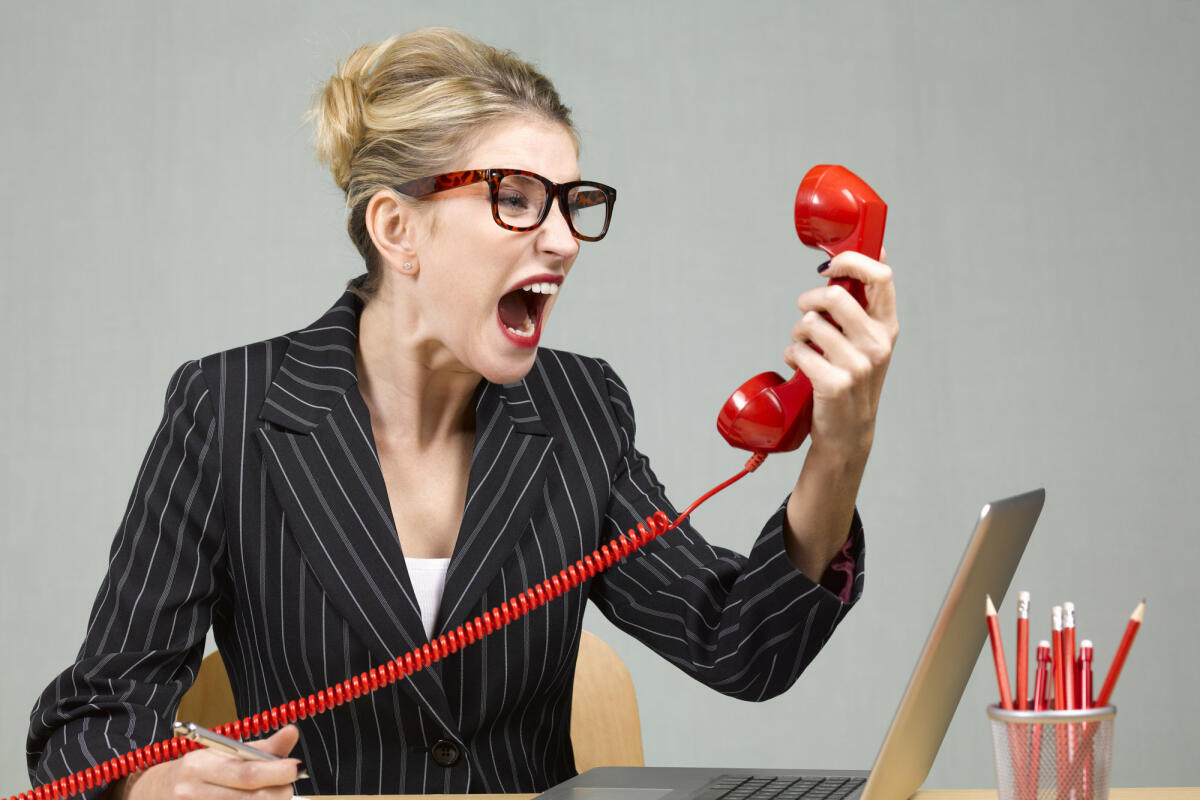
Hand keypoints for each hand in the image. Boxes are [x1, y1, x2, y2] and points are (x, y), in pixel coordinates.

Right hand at [113, 724, 301, 799]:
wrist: (151, 793)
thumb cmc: (196, 772)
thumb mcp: (222, 753)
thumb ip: (260, 749)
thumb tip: (292, 733)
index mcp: (200, 766)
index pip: (246, 772)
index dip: (276, 772)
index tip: (295, 768)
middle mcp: (192, 792)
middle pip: (250, 798)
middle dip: (278, 793)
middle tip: (287, 787)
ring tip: (271, 796)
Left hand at [783, 249, 897, 462]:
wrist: (848, 431)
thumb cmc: (852, 379)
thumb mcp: (866, 341)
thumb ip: (863, 304)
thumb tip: (874, 249)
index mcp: (887, 327)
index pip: (881, 276)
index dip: (852, 261)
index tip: (829, 268)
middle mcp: (877, 344)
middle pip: (834, 296)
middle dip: (809, 301)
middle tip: (806, 314)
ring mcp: (857, 365)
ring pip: (810, 324)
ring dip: (797, 333)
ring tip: (804, 347)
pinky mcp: (834, 383)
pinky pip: (797, 351)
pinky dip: (791, 355)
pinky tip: (799, 366)